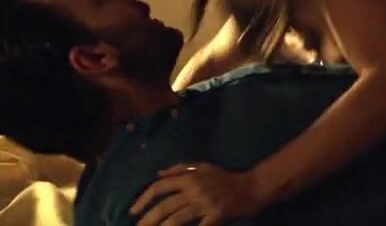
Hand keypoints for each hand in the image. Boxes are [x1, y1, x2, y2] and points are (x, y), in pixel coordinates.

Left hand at [131, 163, 265, 225]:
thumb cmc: (226, 178)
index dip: (143, 198)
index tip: (132, 211)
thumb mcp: (204, 167)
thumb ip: (181, 169)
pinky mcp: (217, 215)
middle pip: (165, 206)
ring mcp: (206, 204)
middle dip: (147, 219)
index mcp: (190, 178)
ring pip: (177, 219)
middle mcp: (195, 190)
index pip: (160, 186)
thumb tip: (158, 174)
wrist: (252, 187)